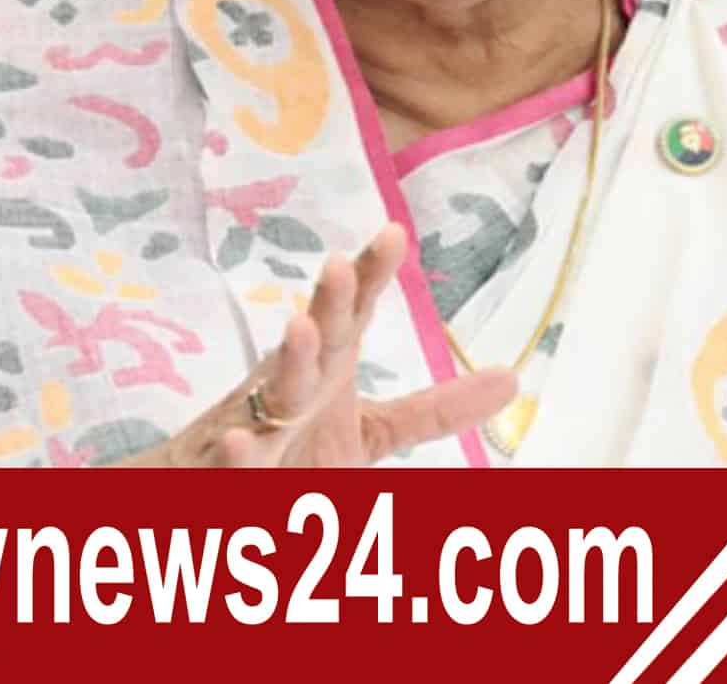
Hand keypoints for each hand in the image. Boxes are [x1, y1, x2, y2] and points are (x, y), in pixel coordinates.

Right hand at [123, 224, 515, 465]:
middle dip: (330, 304)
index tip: (395, 232)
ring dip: (288, 360)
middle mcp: (291, 388)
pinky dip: (236, 454)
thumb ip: (435, 409)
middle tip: (343, 265)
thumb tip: (513, 377)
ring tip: (303, 326)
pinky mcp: (225, 470)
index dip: (371, 275)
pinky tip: (239, 439)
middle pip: (317, 340)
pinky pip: (234, 464)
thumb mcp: (373, 432)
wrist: (212, 493)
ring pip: (274, 392)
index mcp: (326, 372)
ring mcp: (255, 424)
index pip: (353, 315)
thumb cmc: (295, 452)